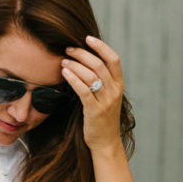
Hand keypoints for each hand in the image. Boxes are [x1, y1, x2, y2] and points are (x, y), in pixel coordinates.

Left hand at [61, 36, 123, 152]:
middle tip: (68, 50)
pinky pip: (83, 90)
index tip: (87, 38)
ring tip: (63, 61)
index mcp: (119, 85)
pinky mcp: (95, 111)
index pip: (114, 59)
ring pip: (90, 75)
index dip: (101, 46)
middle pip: (98, 64)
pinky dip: (73, 79)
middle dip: (81, 53)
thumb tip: (85, 62)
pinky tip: (65, 73)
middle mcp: (114, 91)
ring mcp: (106, 102)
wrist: (105, 143)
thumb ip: (101, 82)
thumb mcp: (106, 98)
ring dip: (74, 65)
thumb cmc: (102, 120)